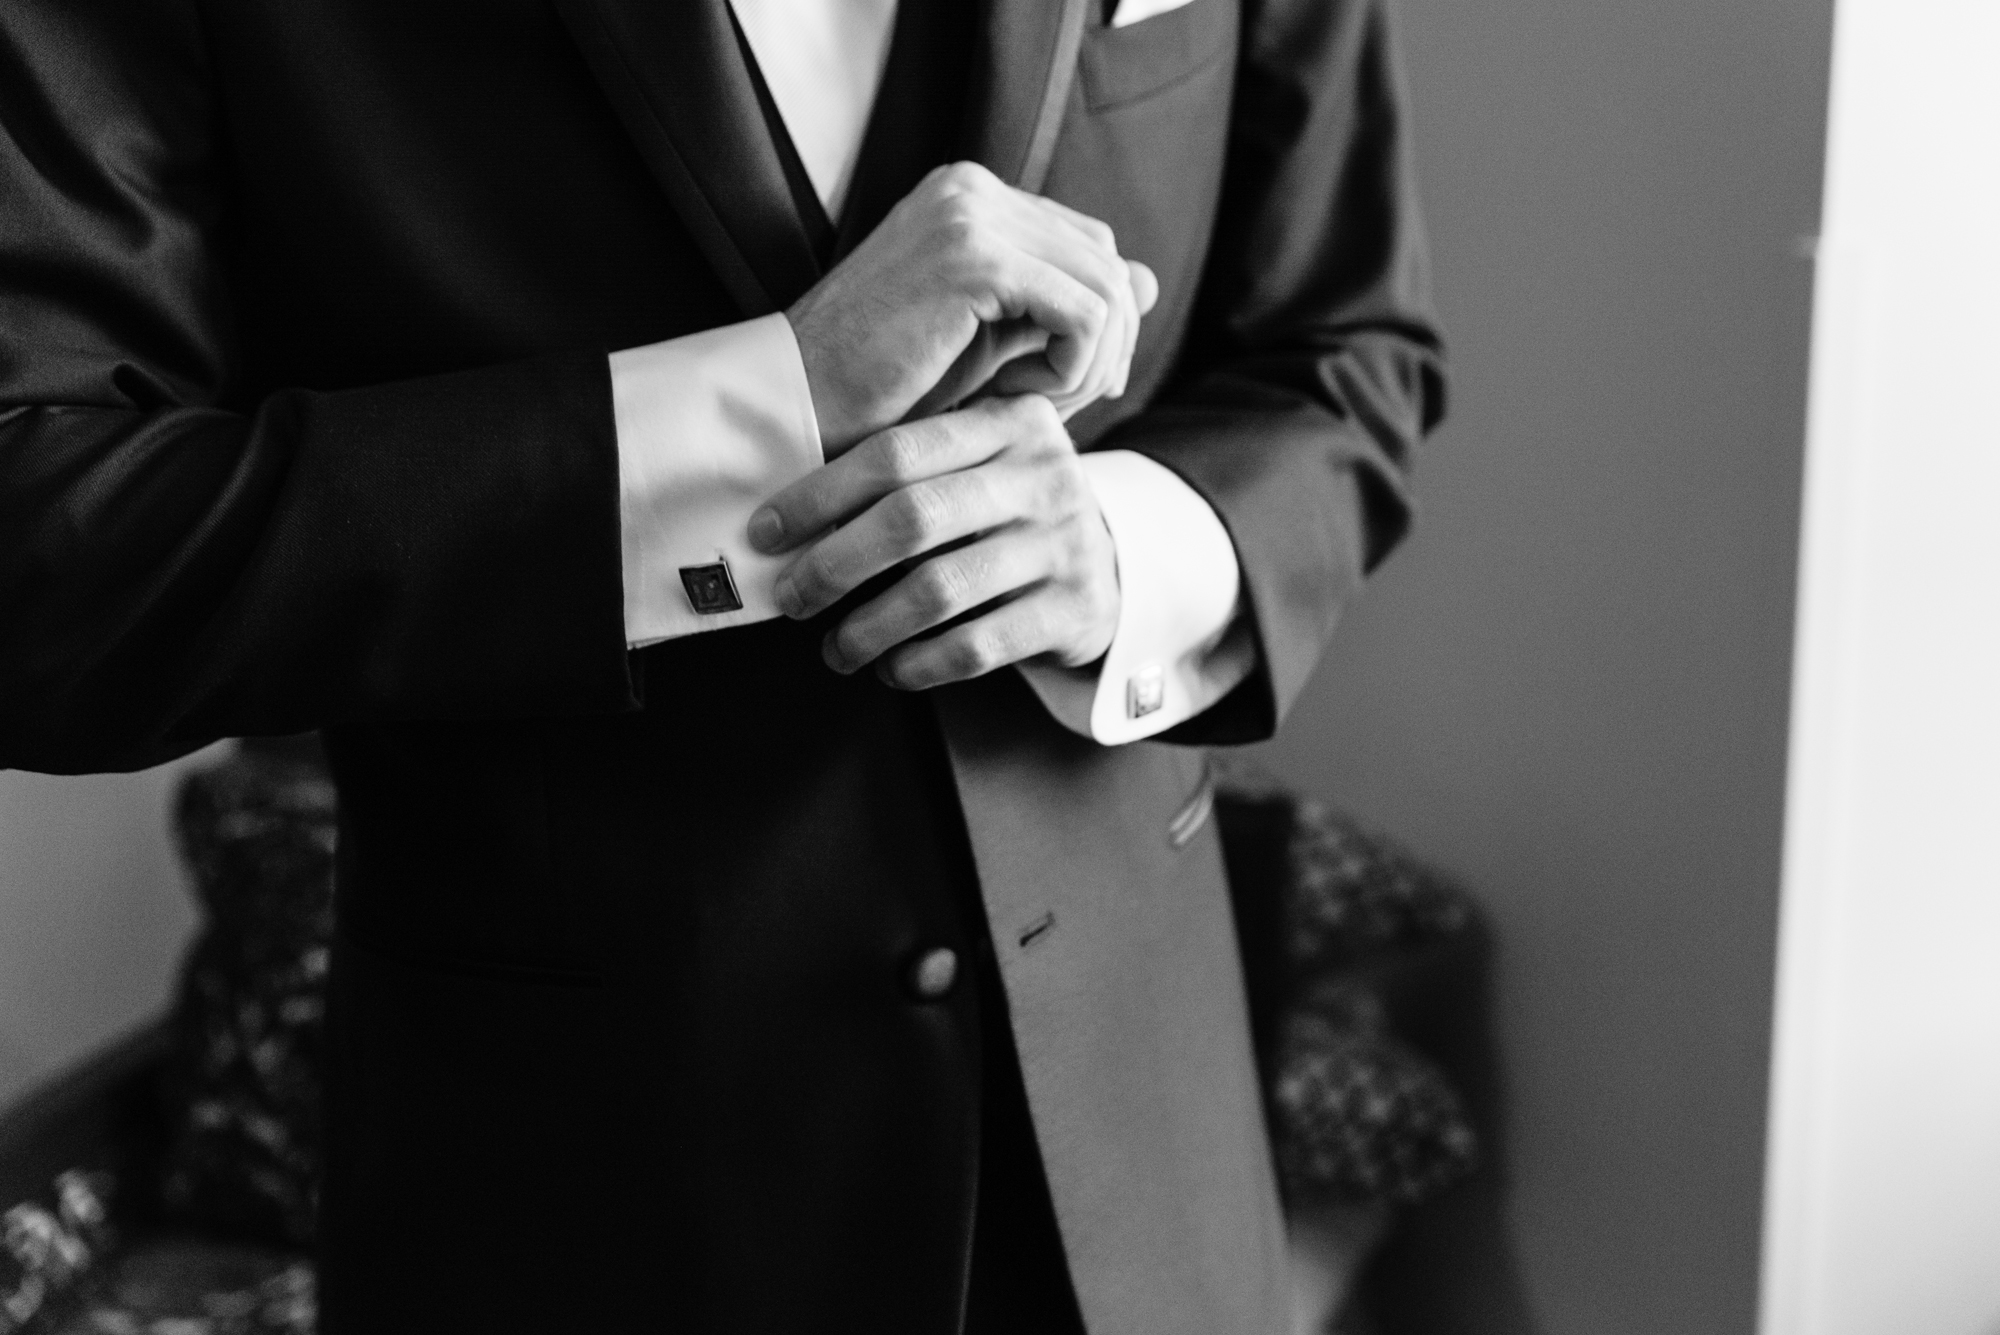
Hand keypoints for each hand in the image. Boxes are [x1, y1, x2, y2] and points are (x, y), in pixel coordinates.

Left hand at [749, 395, 1119, 687]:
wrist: (1114, 566)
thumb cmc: (1013, 515)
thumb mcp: (983, 466)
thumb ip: (912, 472)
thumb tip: (789, 523)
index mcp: (1009, 423)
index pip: (896, 451)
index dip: (820, 495)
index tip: (767, 532)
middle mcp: (1043, 475)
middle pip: (913, 518)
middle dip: (834, 564)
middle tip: (792, 598)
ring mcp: (1064, 542)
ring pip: (940, 589)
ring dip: (868, 627)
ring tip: (836, 649)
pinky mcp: (1074, 608)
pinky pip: (977, 645)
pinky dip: (919, 664)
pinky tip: (891, 668)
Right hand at [786, 161, 1158, 454]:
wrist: (798, 403)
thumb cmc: (880, 388)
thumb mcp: (991, 343)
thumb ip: (1063, 307)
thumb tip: (1152, 282)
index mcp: (971, 197)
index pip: (1086, 245)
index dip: (1098, 324)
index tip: (1066, 387)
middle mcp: (973, 189)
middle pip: (1106, 261)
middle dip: (1106, 346)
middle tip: (1061, 407)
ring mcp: (972, 214)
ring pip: (1107, 286)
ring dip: (1090, 363)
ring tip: (1033, 406)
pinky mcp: (975, 258)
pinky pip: (1084, 313)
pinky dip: (1072, 367)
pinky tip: (1019, 396)